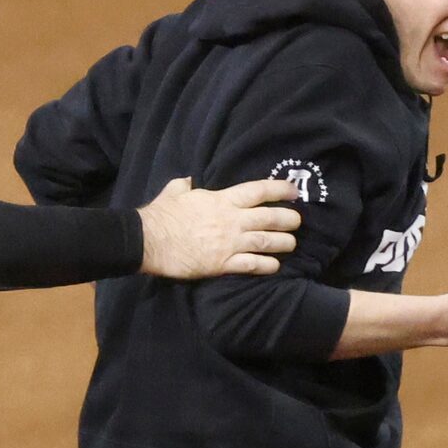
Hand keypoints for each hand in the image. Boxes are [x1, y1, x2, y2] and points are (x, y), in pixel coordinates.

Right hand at [137, 177, 301, 279]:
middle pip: (269, 217)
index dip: (279, 189)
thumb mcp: (174, 191)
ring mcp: (229, 243)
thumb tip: (188, 180)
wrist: (149, 241)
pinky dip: (266, 266)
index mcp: (221, 200)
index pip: (258, 191)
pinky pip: (251, 265)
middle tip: (298, 221)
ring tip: (291, 244)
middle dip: (288, 219)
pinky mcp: (222, 264)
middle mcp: (231, 220)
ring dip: (283, 243)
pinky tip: (275, 267)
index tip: (293, 191)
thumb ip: (185, 185)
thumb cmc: (161, 215)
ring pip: (265, 241)